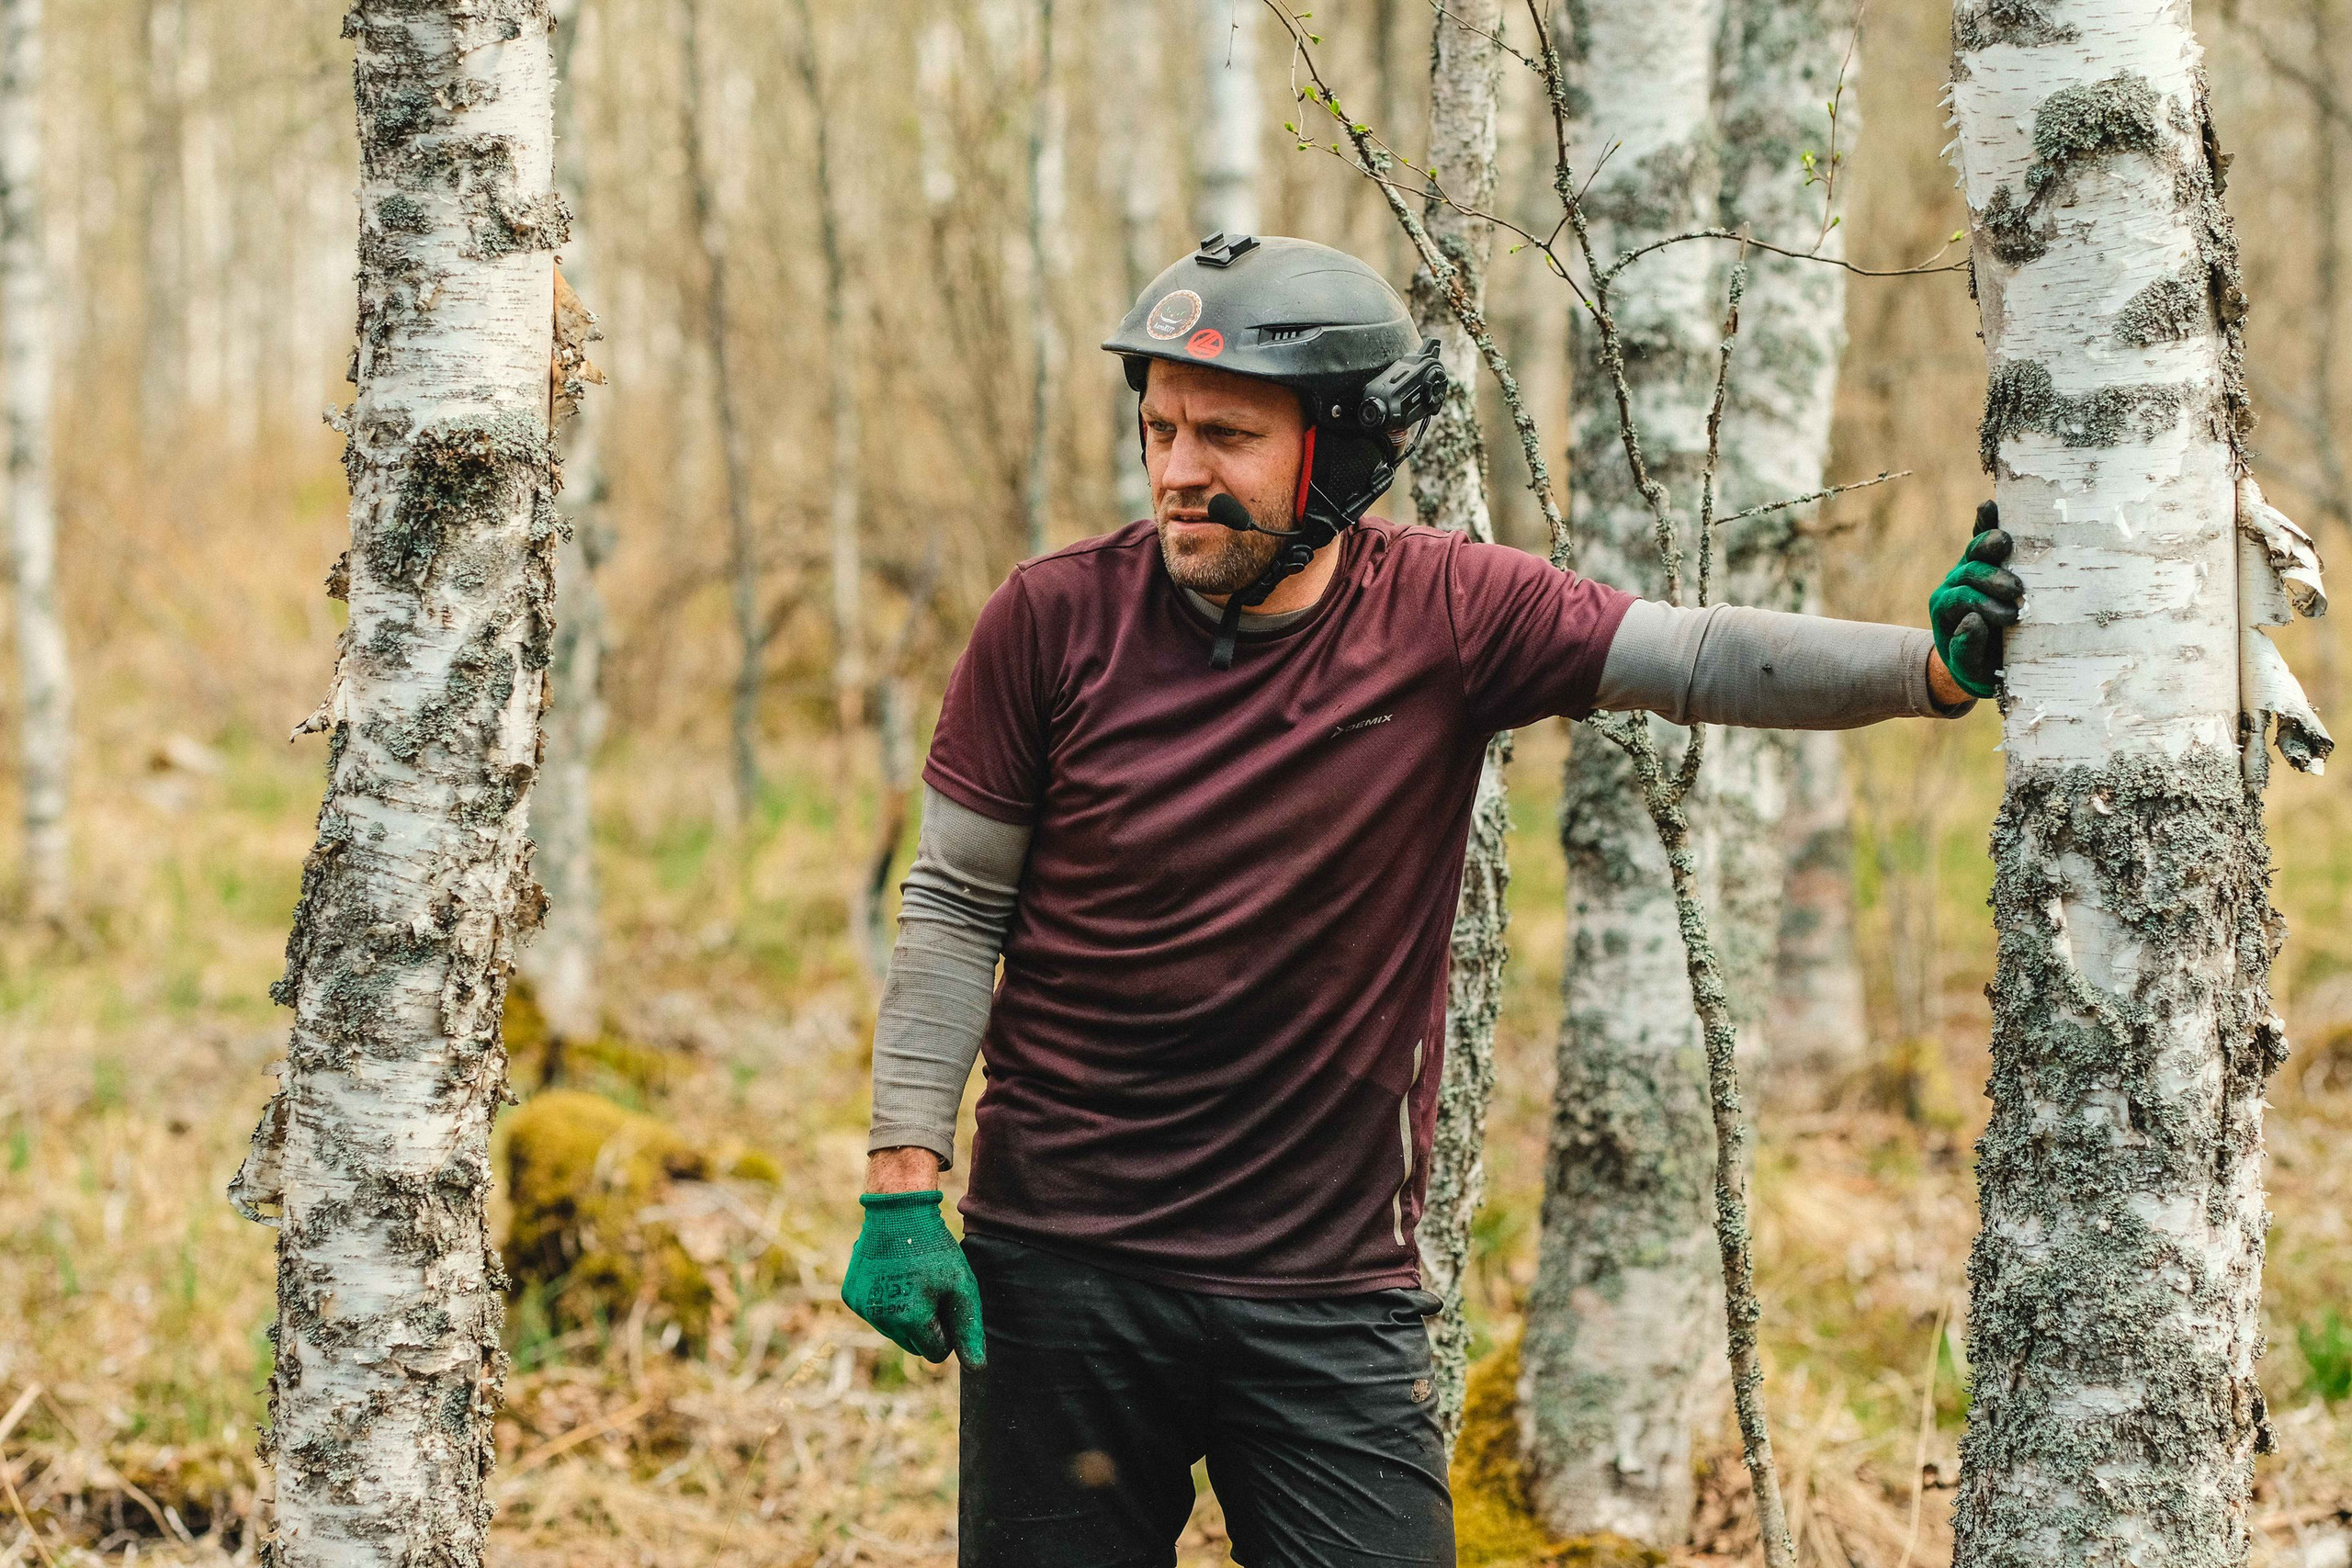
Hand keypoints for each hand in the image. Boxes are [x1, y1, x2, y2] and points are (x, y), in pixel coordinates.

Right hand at [841, 1189, 987, 1368]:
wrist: (897, 1212)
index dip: (947, 1330)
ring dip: (905, 1315)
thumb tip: (976, 1369)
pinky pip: (875, 1315)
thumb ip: (969, 1329)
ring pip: (894, 1331)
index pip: (937, 1352)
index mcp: (911, 1319)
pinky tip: (892, 1276)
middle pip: (913, 1346)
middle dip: (925, 1326)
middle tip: (930, 1290)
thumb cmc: (935, 1249)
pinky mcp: (851, 1297)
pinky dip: (886, 1303)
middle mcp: (881, 1320)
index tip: (946, 1302)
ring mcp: (863, 1309)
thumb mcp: (961, 1286)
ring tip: (912, 1280)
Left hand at [1928, 500, 2024, 699]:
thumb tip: (1972, 620)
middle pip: (1967, 571)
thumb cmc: (1980, 666)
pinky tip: (1991, 505)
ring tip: (2007, 543)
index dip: (1985, 605)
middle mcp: (1953, 584)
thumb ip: (1966, 648)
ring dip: (1990, 545)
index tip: (2011, 617)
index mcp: (1945, 609)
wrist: (1983, 659)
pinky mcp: (1986, 560)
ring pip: (1975, 551)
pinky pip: (1982, 537)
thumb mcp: (1970, 667)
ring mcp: (1969, 569)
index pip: (1963, 598)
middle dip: (1992, 578)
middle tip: (2017, 590)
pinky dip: (1986, 522)